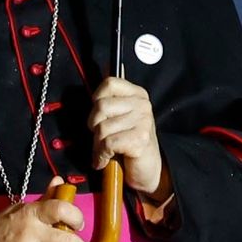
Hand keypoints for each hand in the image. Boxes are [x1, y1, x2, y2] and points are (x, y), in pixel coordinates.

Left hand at [89, 76, 169, 198]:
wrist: (148, 170)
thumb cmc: (130, 143)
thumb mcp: (121, 116)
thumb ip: (112, 98)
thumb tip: (102, 71)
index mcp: (137, 94)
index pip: (109, 83)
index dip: (96, 99)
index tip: (99, 115)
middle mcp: (142, 105)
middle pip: (101, 106)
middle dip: (94, 126)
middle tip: (100, 138)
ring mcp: (143, 121)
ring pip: (102, 128)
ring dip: (97, 145)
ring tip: (104, 151)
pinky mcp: (140, 139)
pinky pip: (108, 143)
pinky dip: (101, 155)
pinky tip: (104, 160)